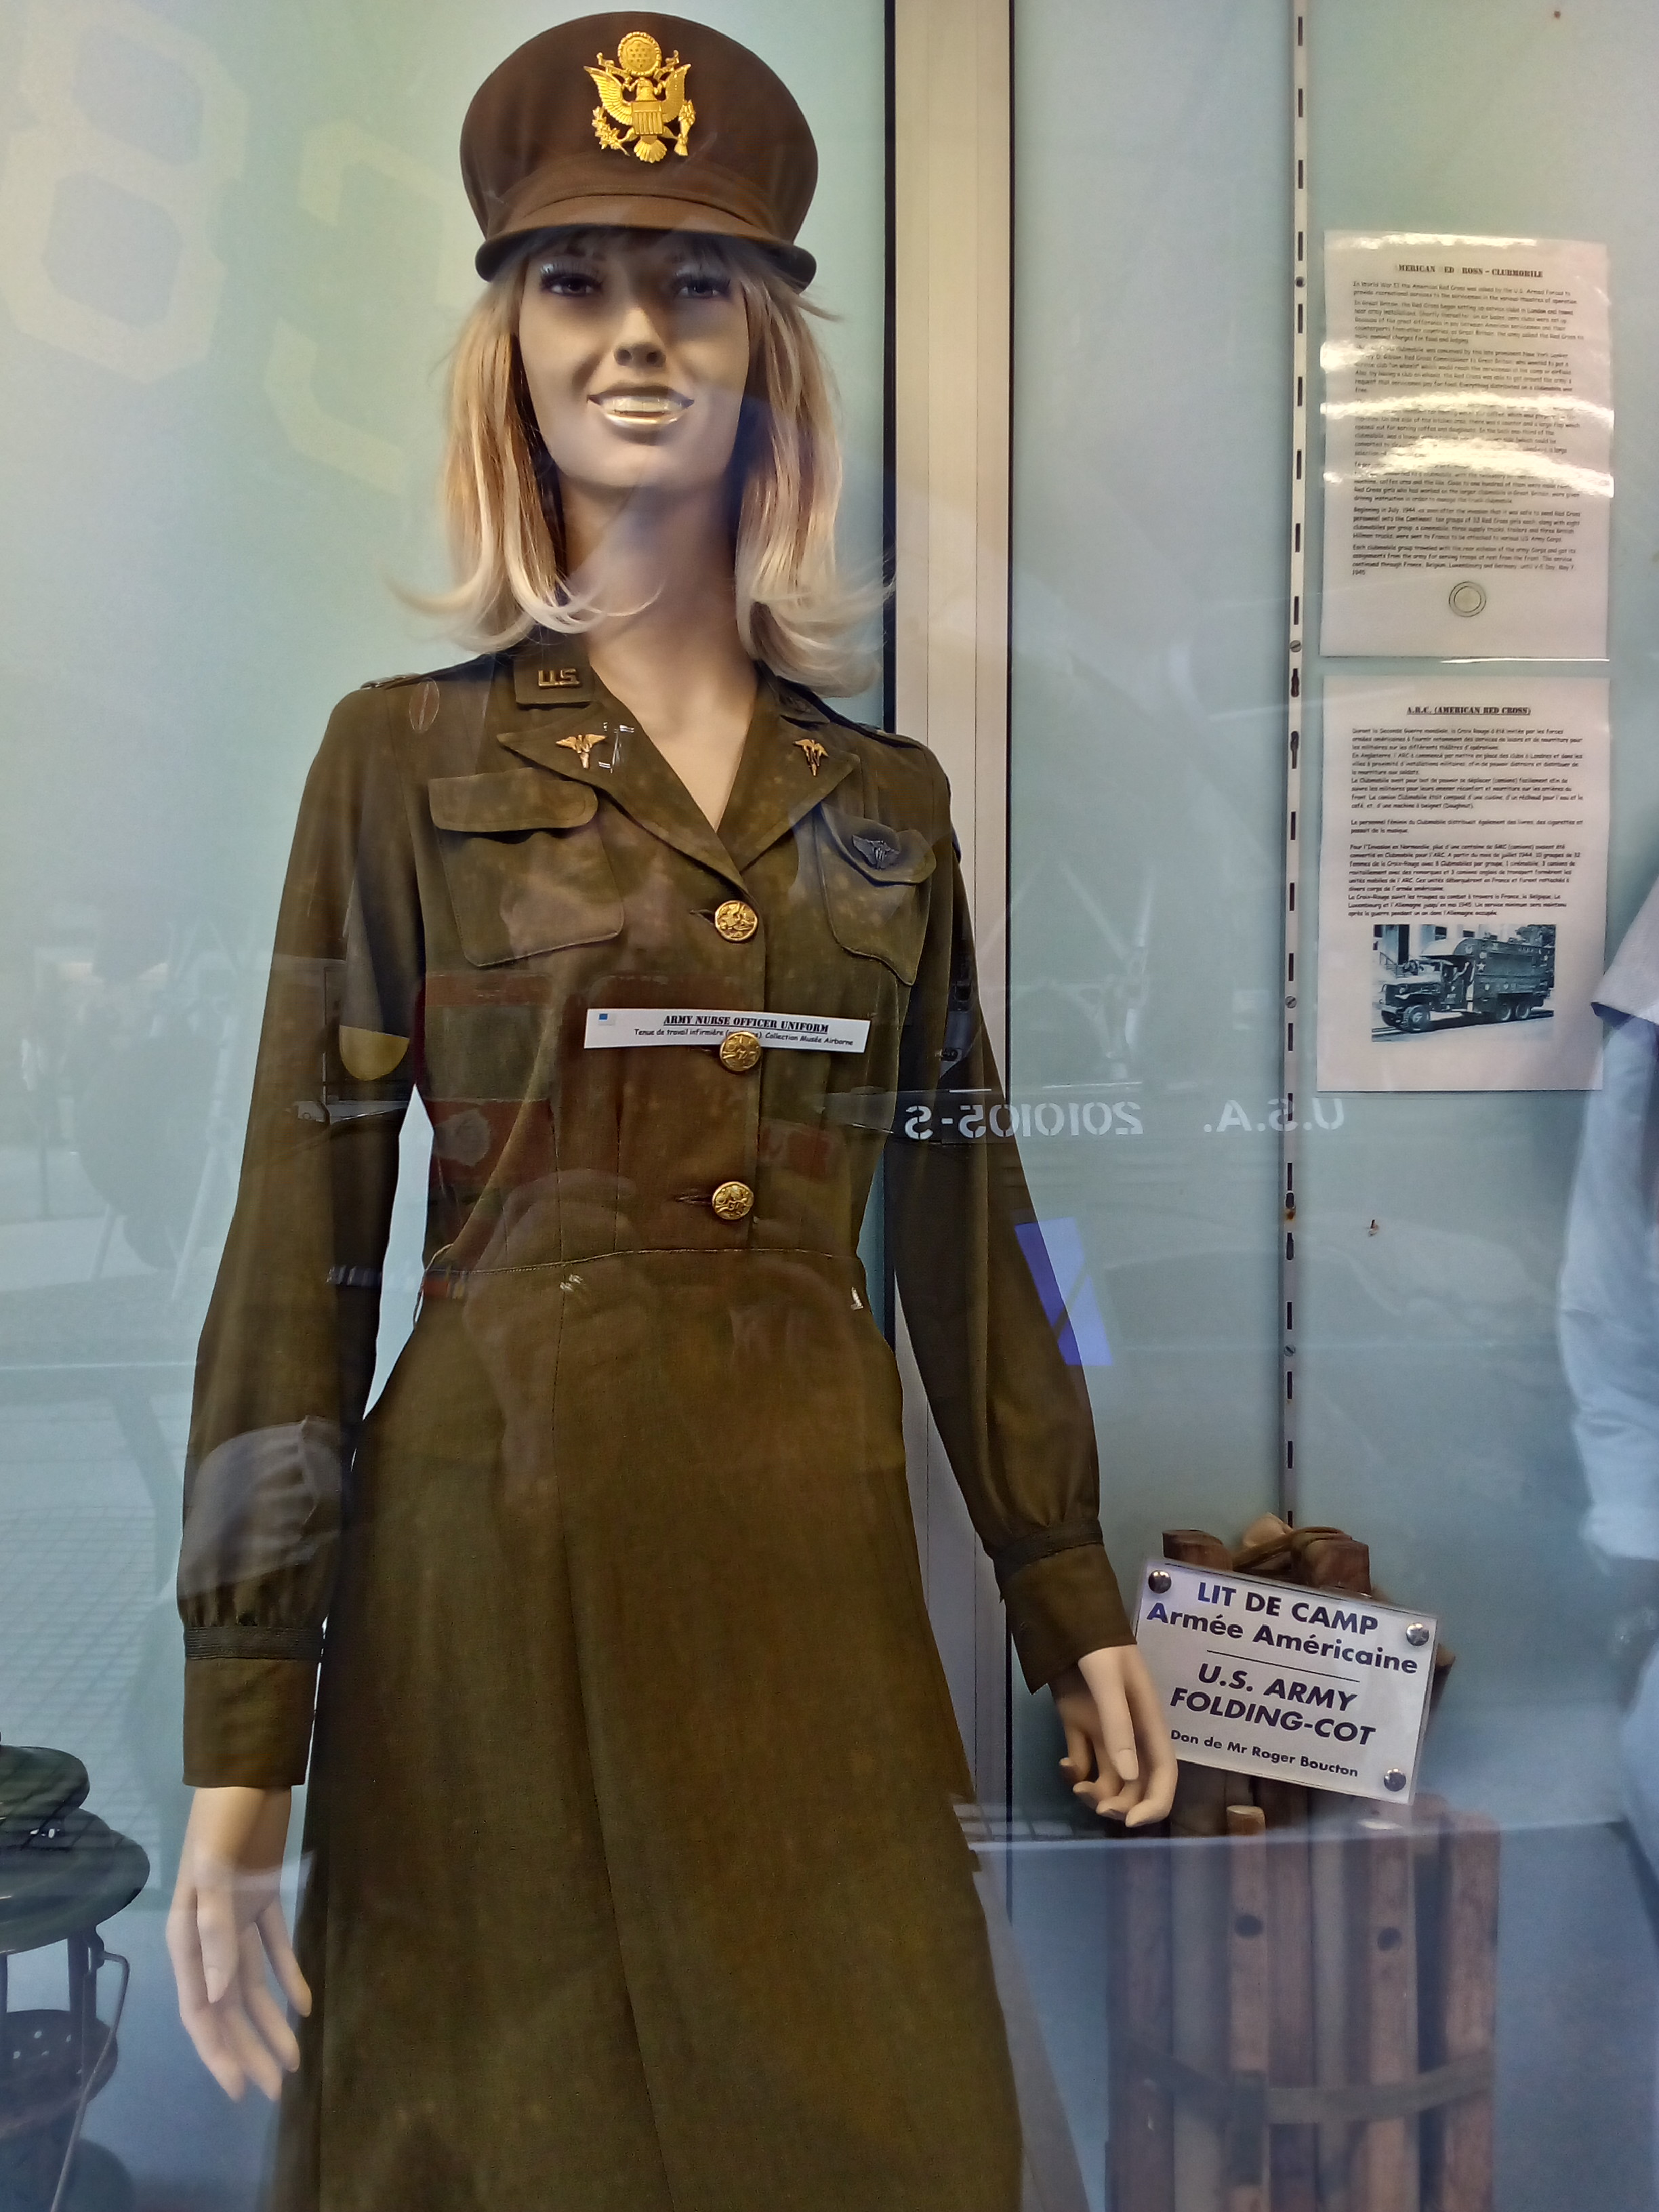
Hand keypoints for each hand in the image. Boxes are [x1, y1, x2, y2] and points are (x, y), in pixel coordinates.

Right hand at [166, 1786, 308, 2099]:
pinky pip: (275, 1948)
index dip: (218, 2051)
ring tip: (291, 2060)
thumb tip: (218, 1992)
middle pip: (228, 2006)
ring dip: (270, 2021)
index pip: (202, 2009)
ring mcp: (237, 1917)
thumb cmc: (224, 1816)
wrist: (249, 1770)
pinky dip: (289, 1975)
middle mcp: (209, 1935)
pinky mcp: (263, 1898)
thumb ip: (214, 1930)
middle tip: (273, 2089)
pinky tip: (305, 2004)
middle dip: (247, 2048)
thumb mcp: (214, 1869)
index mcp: (188, 1935)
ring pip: (253, 1984)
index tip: (238, 2090)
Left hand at [1051, 1643, 1177, 1828]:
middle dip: (1121, 1803)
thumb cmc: (1096, 1644)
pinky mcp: (1078, 1725)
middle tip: (1096, 1804)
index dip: (1155, 1804)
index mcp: (1148, 1724)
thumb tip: (1129, 1780)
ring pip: (1108, 1778)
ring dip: (1095, 1791)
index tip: (1131, 1823)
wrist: (1065, 1616)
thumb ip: (1119, 1727)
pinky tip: (1064, 1765)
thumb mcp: (1109, 1682)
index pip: (1164, 1774)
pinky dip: (1075, 1772)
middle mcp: (1130, 1733)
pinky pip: (1084, 1761)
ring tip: (1075, 1781)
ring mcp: (1103, 1730)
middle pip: (1136, 1785)